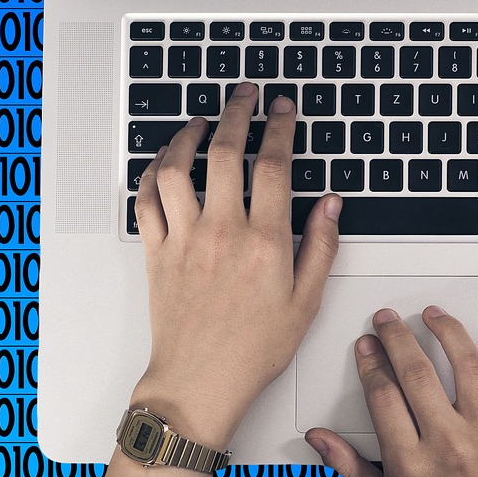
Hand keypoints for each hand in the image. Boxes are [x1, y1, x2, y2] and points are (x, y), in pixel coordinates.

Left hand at [131, 81, 341, 446]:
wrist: (200, 382)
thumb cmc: (253, 350)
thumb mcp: (306, 302)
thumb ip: (321, 246)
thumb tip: (331, 204)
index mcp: (265, 242)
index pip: (274, 166)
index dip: (280, 127)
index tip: (282, 108)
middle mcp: (222, 232)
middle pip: (226, 152)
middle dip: (237, 112)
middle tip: (245, 95)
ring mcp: (184, 239)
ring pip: (177, 168)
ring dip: (187, 136)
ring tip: (201, 121)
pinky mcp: (156, 252)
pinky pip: (146, 200)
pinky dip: (152, 173)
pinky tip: (164, 163)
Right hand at [304, 306, 477, 476]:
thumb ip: (350, 469)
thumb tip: (317, 439)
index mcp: (410, 464)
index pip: (382, 395)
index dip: (370, 362)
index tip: (365, 346)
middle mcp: (447, 445)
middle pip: (417, 372)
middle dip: (396, 337)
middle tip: (387, 320)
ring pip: (466, 366)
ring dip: (447, 332)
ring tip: (433, 316)